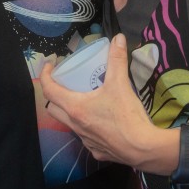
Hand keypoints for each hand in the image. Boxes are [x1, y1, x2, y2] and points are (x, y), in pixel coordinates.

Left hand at [40, 35, 177, 172]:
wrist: (143, 149)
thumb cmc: (127, 116)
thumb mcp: (121, 84)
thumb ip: (117, 60)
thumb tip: (117, 38)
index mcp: (75, 108)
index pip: (49, 90)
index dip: (45, 75)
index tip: (50, 65)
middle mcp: (75, 125)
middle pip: (54, 108)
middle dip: (55, 94)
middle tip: (66, 83)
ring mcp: (85, 140)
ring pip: (69, 123)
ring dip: (70, 111)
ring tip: (84, 100)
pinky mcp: (97, 150)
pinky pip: (86, 136)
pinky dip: (88, 126)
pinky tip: (101, 121)